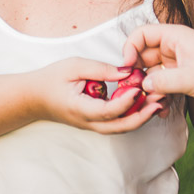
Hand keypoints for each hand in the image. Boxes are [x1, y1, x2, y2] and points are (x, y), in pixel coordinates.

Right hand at [30, 57, 166, 133]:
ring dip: (141, 117)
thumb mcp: (74, 66)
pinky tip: (144, 102)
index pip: (107, 110)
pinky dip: (132, 115)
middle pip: (120, 126)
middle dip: (142, 116)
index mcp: (79, 108)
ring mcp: (92, 126)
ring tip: (158, 101)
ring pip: (121, 128)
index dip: (126, 101)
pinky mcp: (96, 123)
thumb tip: (127, 71)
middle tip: (160, 100)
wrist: (34, 97)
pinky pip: (117, 123)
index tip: (140, 87)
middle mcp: (87, 122)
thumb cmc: (52, 79)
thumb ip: (100, 68)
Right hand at [122, 24, 193, 110]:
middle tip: (133, 91)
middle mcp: (175, 48)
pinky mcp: (184, 79)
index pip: (142, 34)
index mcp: (176, 37)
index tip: (126, 67)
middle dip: (137, 74)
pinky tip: (162, 110)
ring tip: (151, 104)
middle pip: (144, 56)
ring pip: (152, 73)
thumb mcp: (189, 77)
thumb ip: (161, 80)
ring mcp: (179, 64)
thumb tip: (142, 86)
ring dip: (149, 89)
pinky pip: (163, 85)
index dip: (130, 48)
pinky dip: (160, 97)